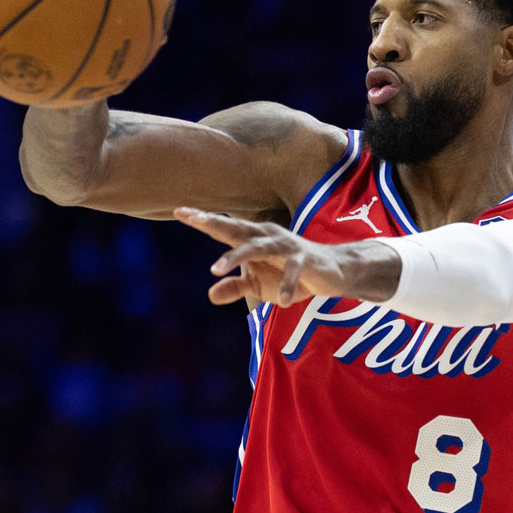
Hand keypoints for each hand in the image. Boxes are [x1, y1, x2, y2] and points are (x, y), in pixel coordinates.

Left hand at [174, 207, 399, 306]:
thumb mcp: (259, 285)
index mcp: (253, 239)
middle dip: (215, 223)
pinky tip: (280, 302)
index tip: (179, 210)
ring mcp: (286, 246)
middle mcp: (267, 237)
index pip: (225, 228)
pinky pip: (293, 271)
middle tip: (194, 220)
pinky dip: (286, 285)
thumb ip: (236, 287)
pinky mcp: (305, 260)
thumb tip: (210, 294)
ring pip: (258, 246)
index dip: (203, 219)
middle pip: (237, 228)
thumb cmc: (289, 275)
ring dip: (236, 256)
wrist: (333, 273)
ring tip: (215, 269)